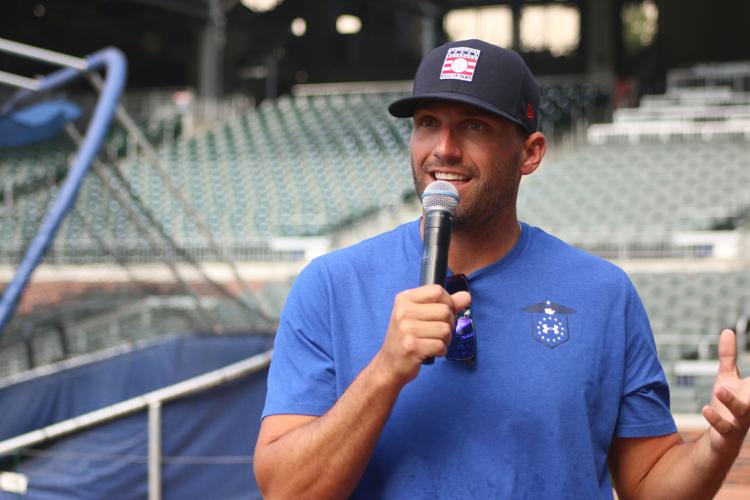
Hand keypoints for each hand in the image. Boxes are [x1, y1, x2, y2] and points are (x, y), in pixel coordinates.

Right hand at [375, 284, 470, 385]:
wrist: (390, 363)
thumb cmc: (407, 337)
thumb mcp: (420, 314)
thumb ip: (444, 304)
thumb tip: (466, 296)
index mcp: (404, 299)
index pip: (437, 291)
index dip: (448, 302)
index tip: (443, 313)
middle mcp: (404, 311)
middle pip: (445, 310)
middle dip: (448, 324)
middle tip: (437, 332)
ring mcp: (406, 329)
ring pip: (445, 329)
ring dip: (445, 339)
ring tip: (433, 342)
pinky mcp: (412, 347)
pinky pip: (441, 345)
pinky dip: (440, 351)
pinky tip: (430, 351)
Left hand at [702, 329, 749, 457]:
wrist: (724, 438)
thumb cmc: (729, 403)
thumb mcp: (727, 377)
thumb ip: (729, 356)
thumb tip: (728, 330)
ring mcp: (741, 420)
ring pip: (740, 410)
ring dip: (730, 400)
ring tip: (718, 388)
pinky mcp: (727, 432)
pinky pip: (723, 427)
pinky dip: (715, 419)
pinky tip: (705, 409)